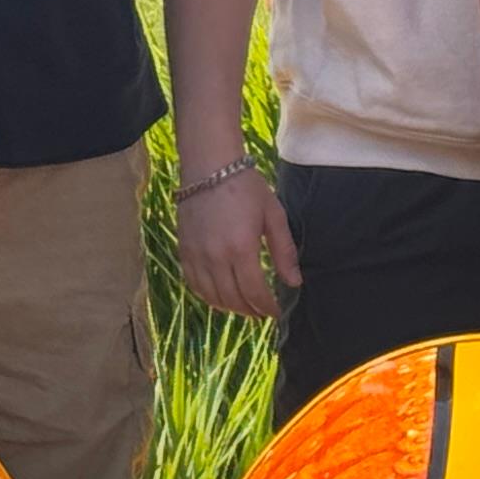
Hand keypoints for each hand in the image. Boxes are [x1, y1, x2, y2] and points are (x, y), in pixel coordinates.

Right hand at [178, 166, 301, 320]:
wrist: (210, 166)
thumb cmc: (247, 186)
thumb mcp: (273, 215)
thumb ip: (284, 251)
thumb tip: (295, 283)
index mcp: (241, 248)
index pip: (254, 293)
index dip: (266, 307)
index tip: (276, 312)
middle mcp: (215, 256)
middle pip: (232, 299)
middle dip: (250, 311)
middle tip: (262, 312)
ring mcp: (196, 255)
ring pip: (211, 297)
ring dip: (230, 307)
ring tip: (244, 307)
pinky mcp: (184, 250)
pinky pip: (194, 284)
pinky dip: (208, 296)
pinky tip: (220, 296)